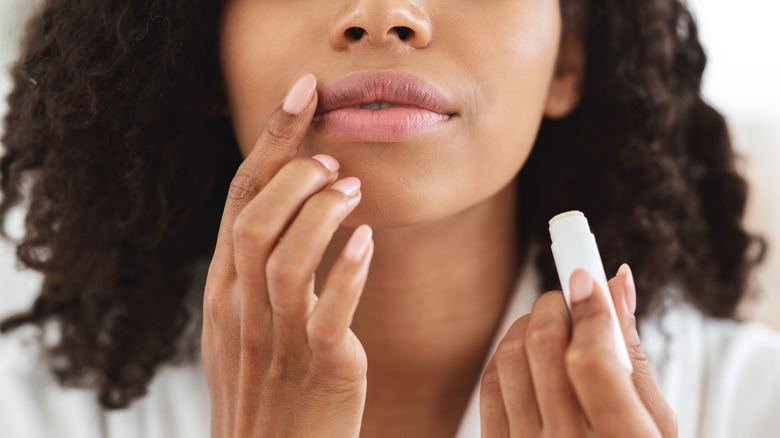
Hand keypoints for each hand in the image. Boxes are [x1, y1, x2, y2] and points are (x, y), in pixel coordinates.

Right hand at [201, 74, 371, 437]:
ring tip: (353, 191)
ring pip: (284, 257)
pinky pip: (327, 311)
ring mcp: (276, 337)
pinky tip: (367, 242)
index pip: (240, 199)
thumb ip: (257, 273)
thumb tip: (291, 214)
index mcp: (225, 290)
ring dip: (320, 213)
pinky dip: (346, 272)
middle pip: (255, 217)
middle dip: (294, 173)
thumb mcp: (245, 326)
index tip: (302, 93)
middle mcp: (242, 307)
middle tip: (332, 160)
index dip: (271, 141)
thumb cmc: (266, 389)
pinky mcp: (319, 366)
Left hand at [480, 265, 677, 436]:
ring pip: (509, 356)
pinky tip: (529, 352)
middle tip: (572, 297)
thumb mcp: (656, 422)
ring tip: (553, 324)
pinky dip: (507, 353)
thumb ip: (633, 354)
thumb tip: (616, 282)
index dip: (589, 309)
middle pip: (543, 346)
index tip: (588, 275)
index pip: (593, 361)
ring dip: (529, 324)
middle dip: (556, 304)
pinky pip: (489, 383)